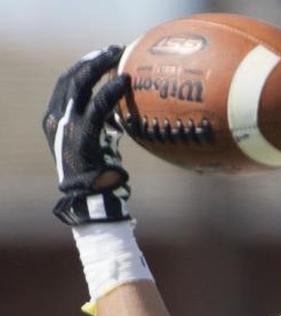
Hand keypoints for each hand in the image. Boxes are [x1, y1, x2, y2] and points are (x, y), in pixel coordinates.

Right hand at [43, 46, 131, 224]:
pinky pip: (98, 107)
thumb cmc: (99, 176)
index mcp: (54, 119)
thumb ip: (104, 127)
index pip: (65, 84)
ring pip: (79, 86)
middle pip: (70, 78)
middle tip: (114, 49)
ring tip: (119, 56)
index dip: (83, 67)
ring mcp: (66, 126)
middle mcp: (55, 119)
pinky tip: (124, 81)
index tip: (102, 56)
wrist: (89, 199)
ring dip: (100, 67)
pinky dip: (110, 91)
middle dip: (92, 61)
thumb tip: (124, 114)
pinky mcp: (82, 135)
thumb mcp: (97, 144)